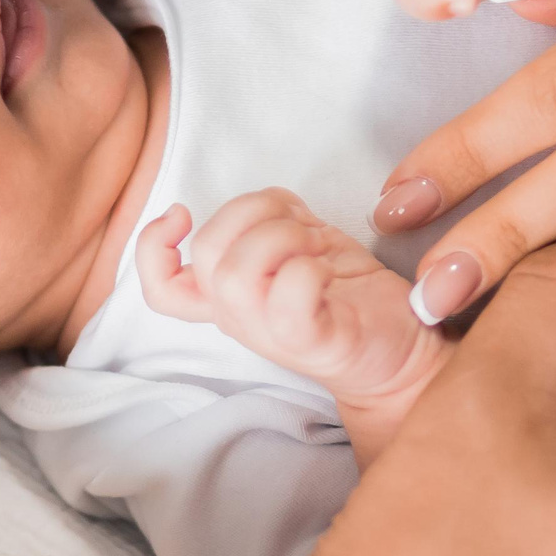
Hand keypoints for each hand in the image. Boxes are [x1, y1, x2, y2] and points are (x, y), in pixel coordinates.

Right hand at [137, 192, 446, 453]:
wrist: (402, 348)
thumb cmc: (348, 294)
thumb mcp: (298, 245)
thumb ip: (265, 223)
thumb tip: (258, 206)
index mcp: (229, 296)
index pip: (161, 287)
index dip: (152, 246)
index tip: (182, 213)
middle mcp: (239, 317)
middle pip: (206, 252)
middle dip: (253, 213)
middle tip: (299, 226)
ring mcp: (269, 333)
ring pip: (235, 270)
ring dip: (282, 236)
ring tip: (317, 246)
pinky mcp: (309, 342)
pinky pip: (289, 290)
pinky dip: (312, 264)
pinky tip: (331, 268)